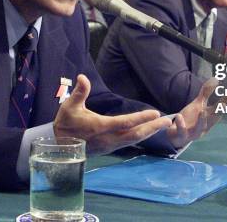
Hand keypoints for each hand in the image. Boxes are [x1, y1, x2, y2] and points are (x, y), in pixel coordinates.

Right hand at [54, 74, 171, 154]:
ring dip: (149, 132)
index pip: (125, 122)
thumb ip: (79, 92)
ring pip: (134, 140)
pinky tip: (149, 130)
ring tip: (163, 124)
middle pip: (135, 135)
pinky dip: (141, 135)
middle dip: (152, 128)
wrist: (58, 145)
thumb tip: (82, 77)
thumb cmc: (66, 122)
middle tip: (168, 121)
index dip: (141, 118)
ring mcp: (110, 145)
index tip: (155, 113)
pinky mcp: (111, 148)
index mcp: (100, 127)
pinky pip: (130, 142)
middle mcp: (108, 138)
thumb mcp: (70, 106)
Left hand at [166, 79, 226, 147]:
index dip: (226, 100)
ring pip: (199, 128)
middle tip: (224, 104)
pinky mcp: (182, 136)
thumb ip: (206, 92)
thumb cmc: (191, 119)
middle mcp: (204, 126)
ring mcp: (193, 132)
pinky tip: (179, 116)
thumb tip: (215, 78)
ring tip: (202, 111)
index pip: (219, 108)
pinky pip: (182, 131)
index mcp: (209, 118)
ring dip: (201, 120)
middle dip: (219, 112)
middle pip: (213, 119)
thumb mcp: (198, 104)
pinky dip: (181, 125)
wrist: (176, 135)